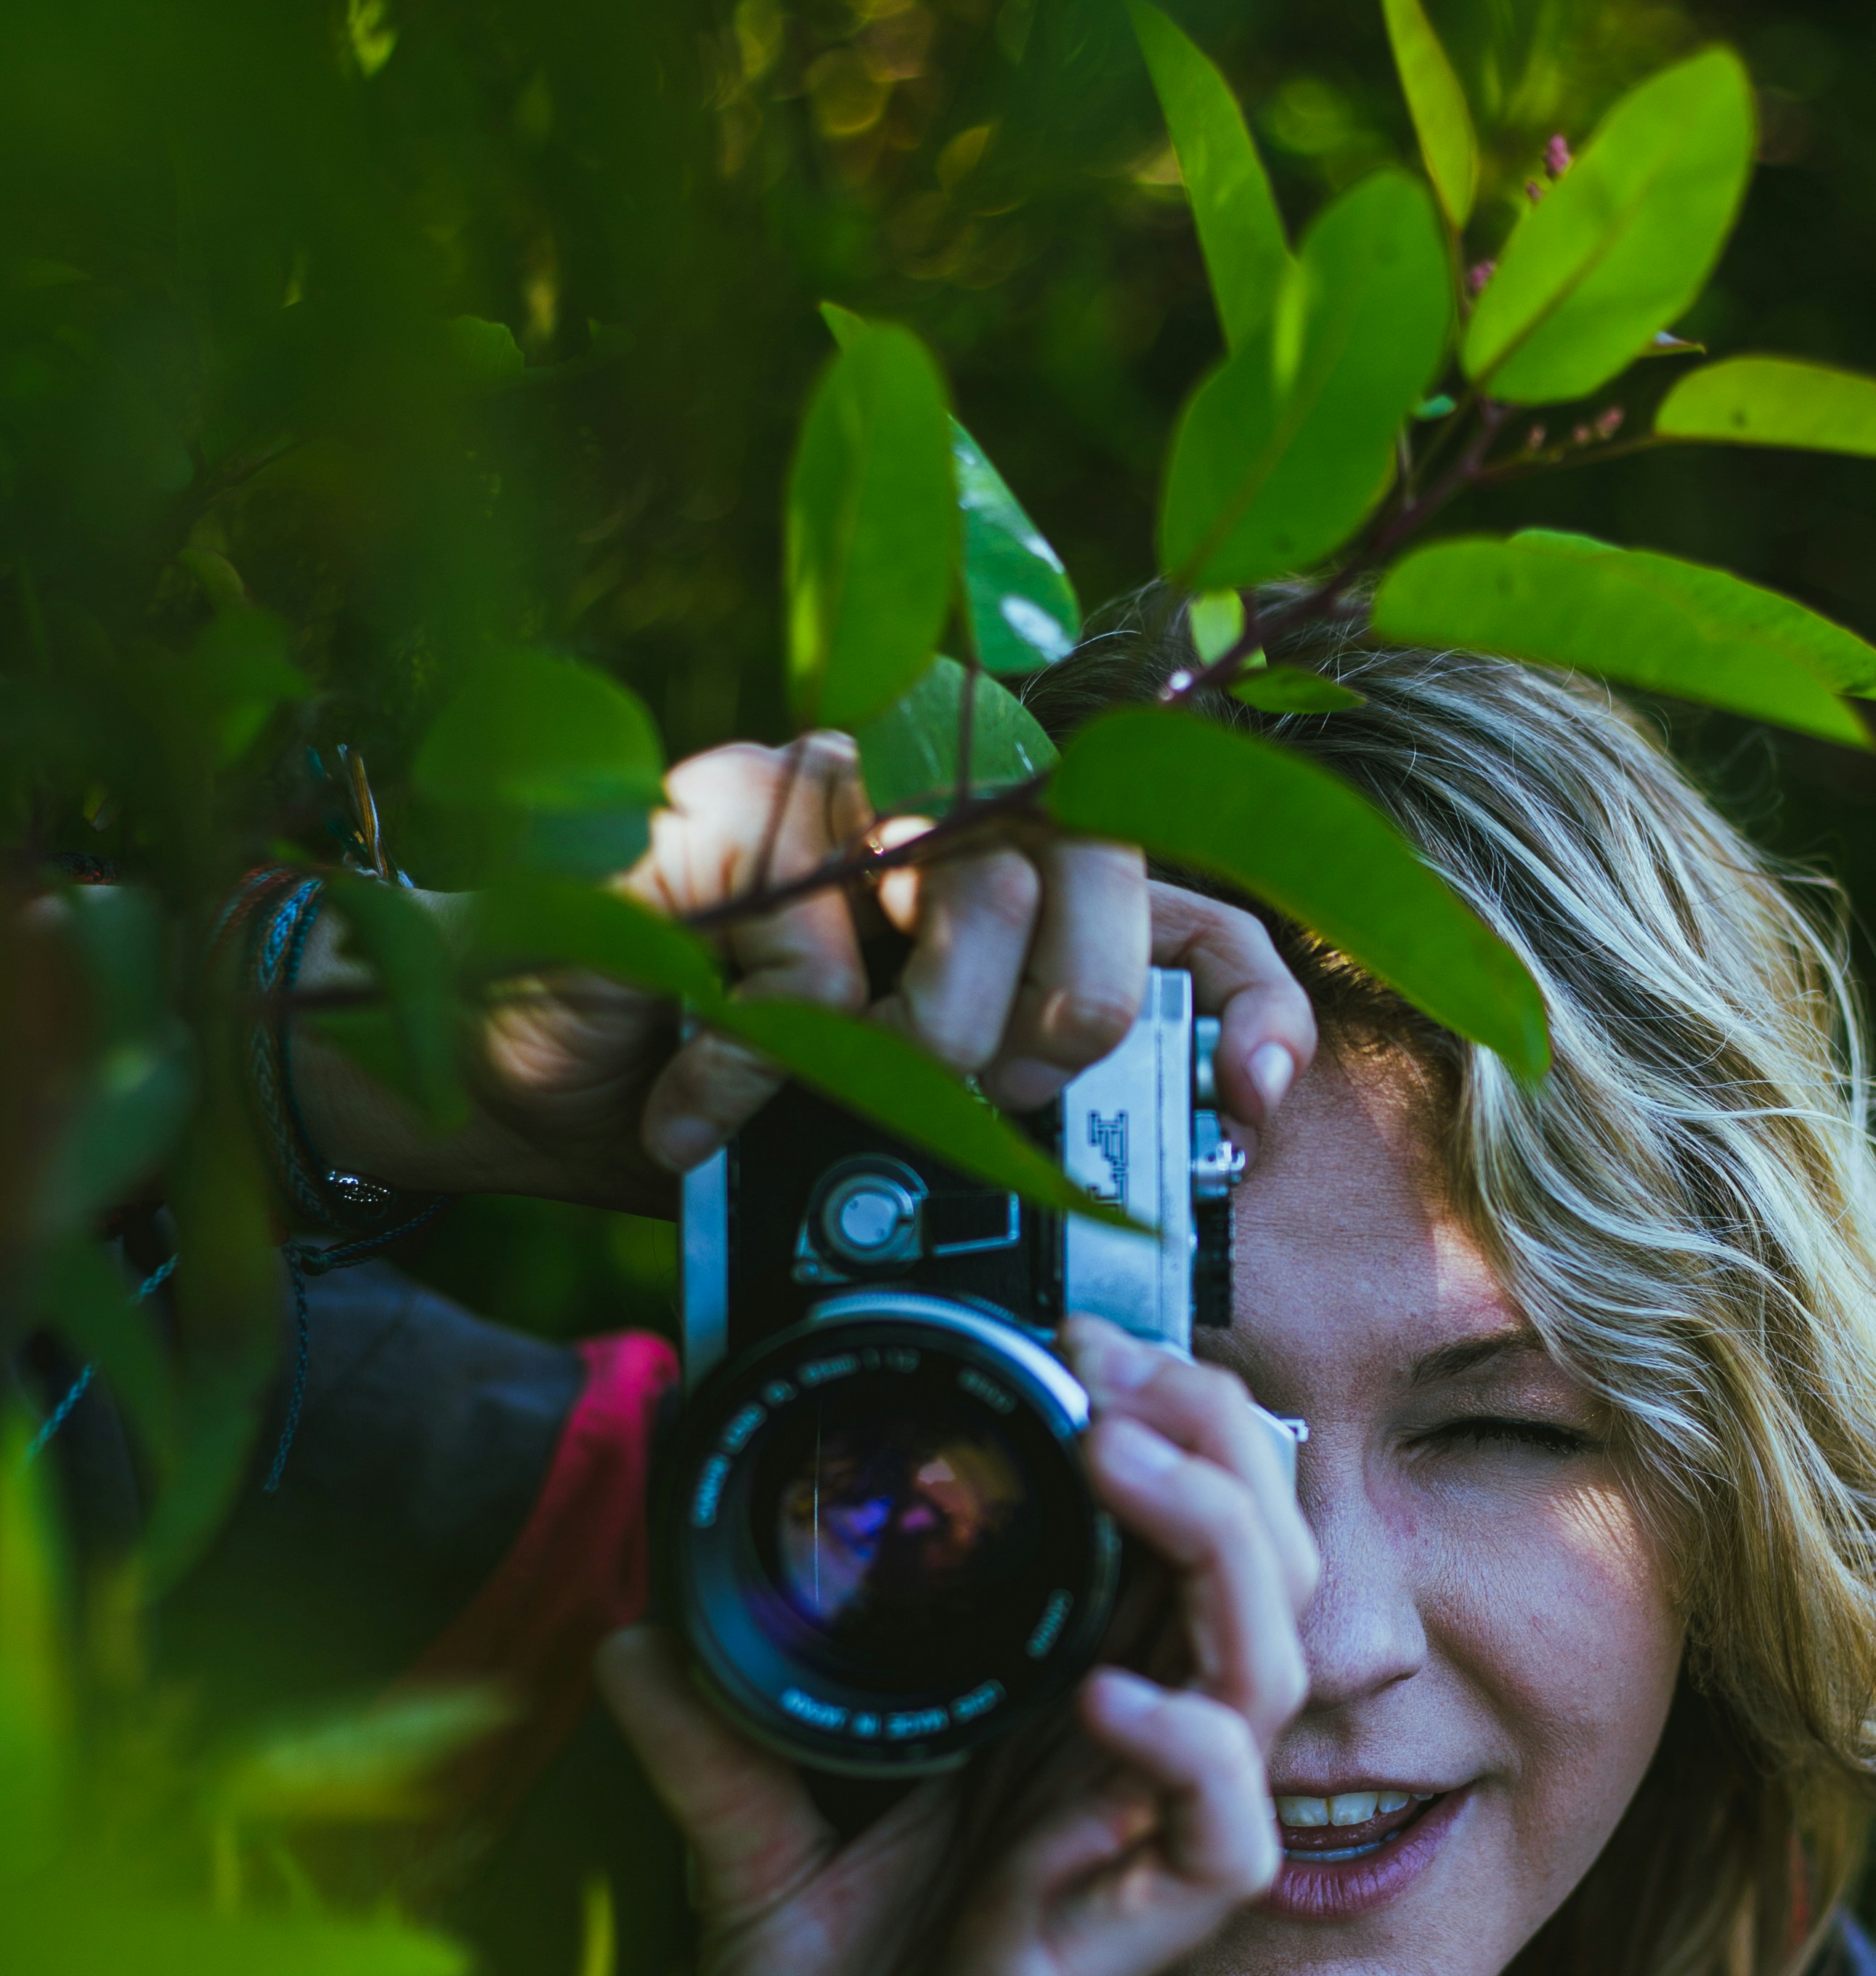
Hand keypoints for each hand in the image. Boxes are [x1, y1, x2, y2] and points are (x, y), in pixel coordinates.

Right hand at [287, 731, 1317, 1208]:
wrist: (522, 1086)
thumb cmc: (734, 1117)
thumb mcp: (912, 1149)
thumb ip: (1032, 1131)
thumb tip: (1173, 1175)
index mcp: (1026, 908)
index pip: (1197, 919)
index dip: (1252, 1007)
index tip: (1253, 1105)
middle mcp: (954, 824)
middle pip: (1107, 884)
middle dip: (1052, 1035)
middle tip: (955, 1102)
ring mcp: (847, 800)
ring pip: (982, 900)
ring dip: (899, 1058)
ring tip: (805, 1103)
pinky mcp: (734, 805)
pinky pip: (810, 951)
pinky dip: (745, 1076)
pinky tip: (689, 1108)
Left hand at [596, 1323, 1317, 1975]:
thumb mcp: (751, 1869)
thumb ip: (715, 1747)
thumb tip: (633, 1624)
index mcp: (1058, 1735)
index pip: (1163, 1546)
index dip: (1155, 1428)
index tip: (1076, 1338)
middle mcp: (1123, 1781)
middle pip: (1257, 1576)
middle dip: (1216, 1449)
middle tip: (1120, 1370)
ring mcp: (1142, 1864)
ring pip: (1270, 1675)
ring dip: (1218, 1549)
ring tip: (1125, 1462)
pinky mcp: (1132, 1960)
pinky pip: (1228, 1845)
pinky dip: (1186, 1758)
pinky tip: (1112, 1702)